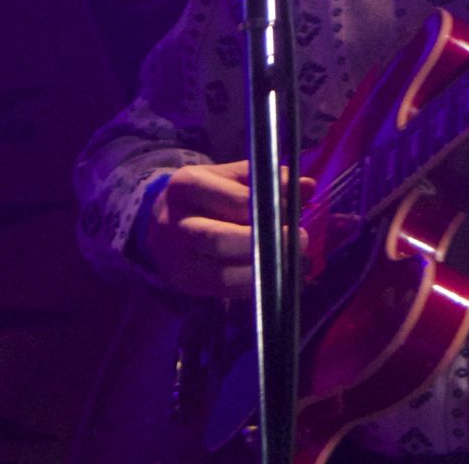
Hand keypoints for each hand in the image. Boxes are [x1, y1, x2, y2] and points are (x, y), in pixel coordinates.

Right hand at [139, 161, 314, 300]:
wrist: (161, 224)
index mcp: (187, 186)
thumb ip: (268, 180)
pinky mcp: (188, 285)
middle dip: (267, 243)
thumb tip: (307, 186)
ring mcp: (178, 260)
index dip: (271, 207)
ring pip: (224, 274)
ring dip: (267, 272)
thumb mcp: (230, 177)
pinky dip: (258, 288)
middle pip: (222, 239)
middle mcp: (177, 224)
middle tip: (302, 238)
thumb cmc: (206, 195)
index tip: (296, 208)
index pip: (237, 200)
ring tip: (300, 262)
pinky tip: (282, 279)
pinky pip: (227, 292)